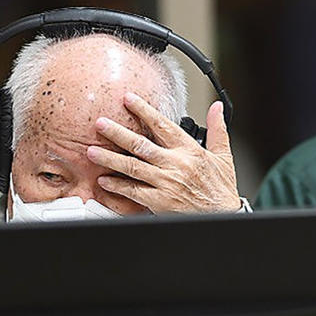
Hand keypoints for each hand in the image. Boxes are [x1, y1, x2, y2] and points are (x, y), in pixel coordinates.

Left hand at [87, 92, 240, 212]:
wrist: (224, 216)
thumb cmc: (221, 189)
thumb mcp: (224, 156)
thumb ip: (218, 130)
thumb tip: (216, 108)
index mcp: (190, 150)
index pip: (163, 125)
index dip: (144, 110)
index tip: (128, 99)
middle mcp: (176, 164)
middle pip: (141, 144)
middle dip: (117, 133)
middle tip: (100, 123)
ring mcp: (167, 183)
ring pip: (132, 167)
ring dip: (110, 159)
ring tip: (92, 151)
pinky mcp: (160, 202)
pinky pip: (134, 192)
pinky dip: (118, 186)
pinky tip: (104, 181)